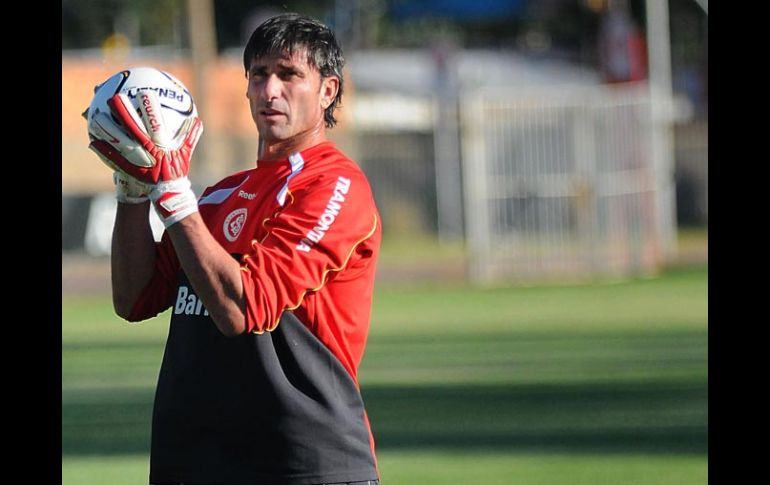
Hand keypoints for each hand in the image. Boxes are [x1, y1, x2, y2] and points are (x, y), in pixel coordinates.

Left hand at [88, 89, 202, 226]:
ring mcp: (137, 161)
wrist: (169, 193)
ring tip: (95, 117)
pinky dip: (104, 151)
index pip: (155, 124)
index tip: (145, 93)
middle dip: (124, 113)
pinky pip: (114, 159)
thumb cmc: (177, 171)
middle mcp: (148, 152)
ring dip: (108, 130)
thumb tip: (198, 120)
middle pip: (133, 129)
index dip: (151, 109)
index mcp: (161, 146)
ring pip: (120, 142)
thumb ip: (191, 136)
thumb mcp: (186, 153)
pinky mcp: (128, 169)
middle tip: (114, 98)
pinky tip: (92, 143)